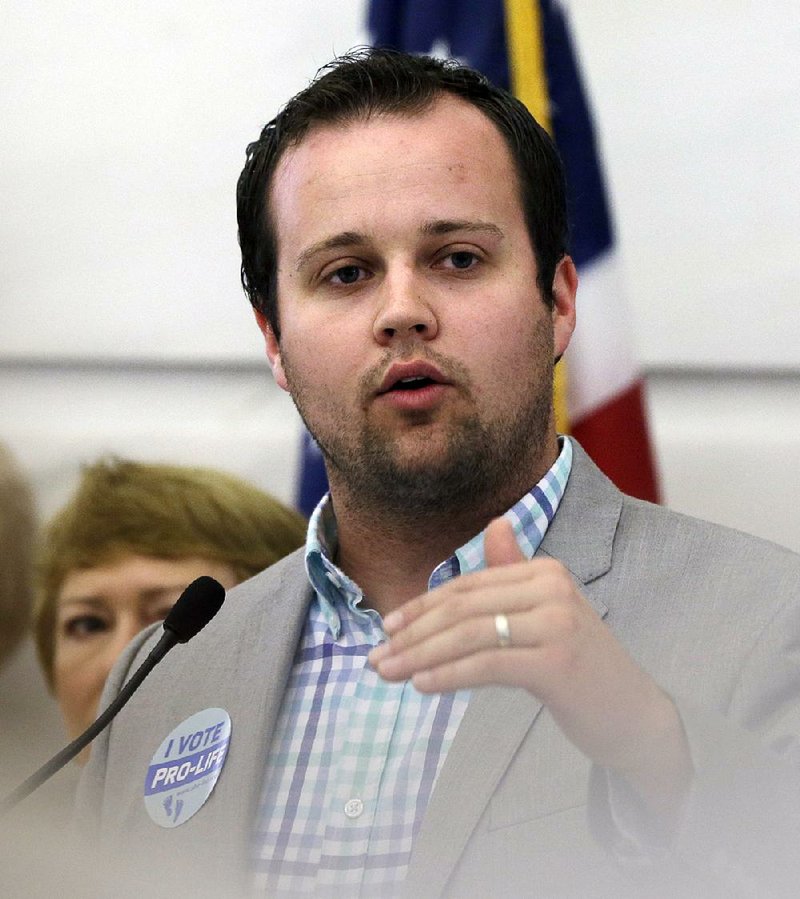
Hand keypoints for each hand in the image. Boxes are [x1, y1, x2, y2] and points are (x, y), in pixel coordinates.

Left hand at [369, 517, 691, 815]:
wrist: (633, 714)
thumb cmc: (580, 665)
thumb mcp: (546, 613)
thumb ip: (515, 572)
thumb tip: (495, 524)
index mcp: (545, 570)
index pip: (467, 586)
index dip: (422, 606)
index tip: (387, 627)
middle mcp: (552, 587)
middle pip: (463, 607)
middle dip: (412, 633)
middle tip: (375, 657)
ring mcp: (557, 622)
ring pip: (469, 634)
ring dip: (419, 655)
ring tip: (387, 672)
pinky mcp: (557, 661)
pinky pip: (487, 665)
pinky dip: (448, 675)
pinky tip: (421, 685)